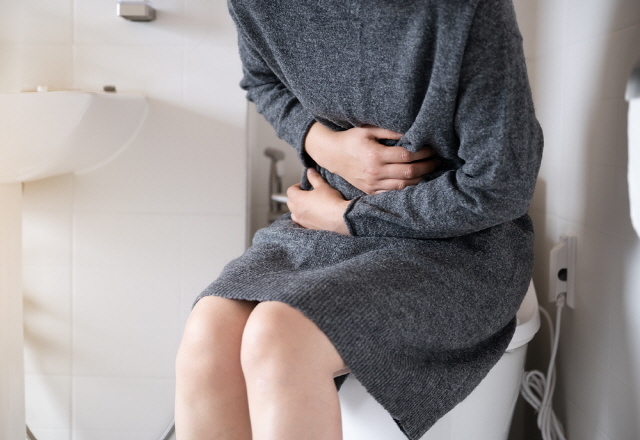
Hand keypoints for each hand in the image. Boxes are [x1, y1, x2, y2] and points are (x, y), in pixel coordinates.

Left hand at [287, 168, 349, 234]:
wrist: (340, 218)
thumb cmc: (331, 201)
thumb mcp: (323, 186)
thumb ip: (314, 178)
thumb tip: (310, 171)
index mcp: (298, 199)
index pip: (290, 190)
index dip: (296, 186)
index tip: (304, 186)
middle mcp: (297, 211)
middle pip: (290, 202)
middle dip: (296, 197)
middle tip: (306, 194)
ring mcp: (302, 220)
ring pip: (294, 213)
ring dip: (298, 208)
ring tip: (308, 206)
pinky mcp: (308, 227)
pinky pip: (301, 222)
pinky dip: (303, 218)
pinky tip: (312, 216)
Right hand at [304, 122, 438, 194]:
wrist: (332, 155)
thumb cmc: (351, 139)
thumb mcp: (368, 130)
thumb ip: (390, 131)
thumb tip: (412, 132)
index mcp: (375, 155)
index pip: (406, 156)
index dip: (422, 153)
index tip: (432, 148)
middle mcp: (374, 172)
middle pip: (408, 173)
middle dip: (426, 167)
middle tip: (437, 161)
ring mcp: (372, 185)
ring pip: (403, 186)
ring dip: (420, 180)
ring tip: (430, 171)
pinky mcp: (370, 192)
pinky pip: (393, 194)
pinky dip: (406, 189)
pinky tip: (415, 182)